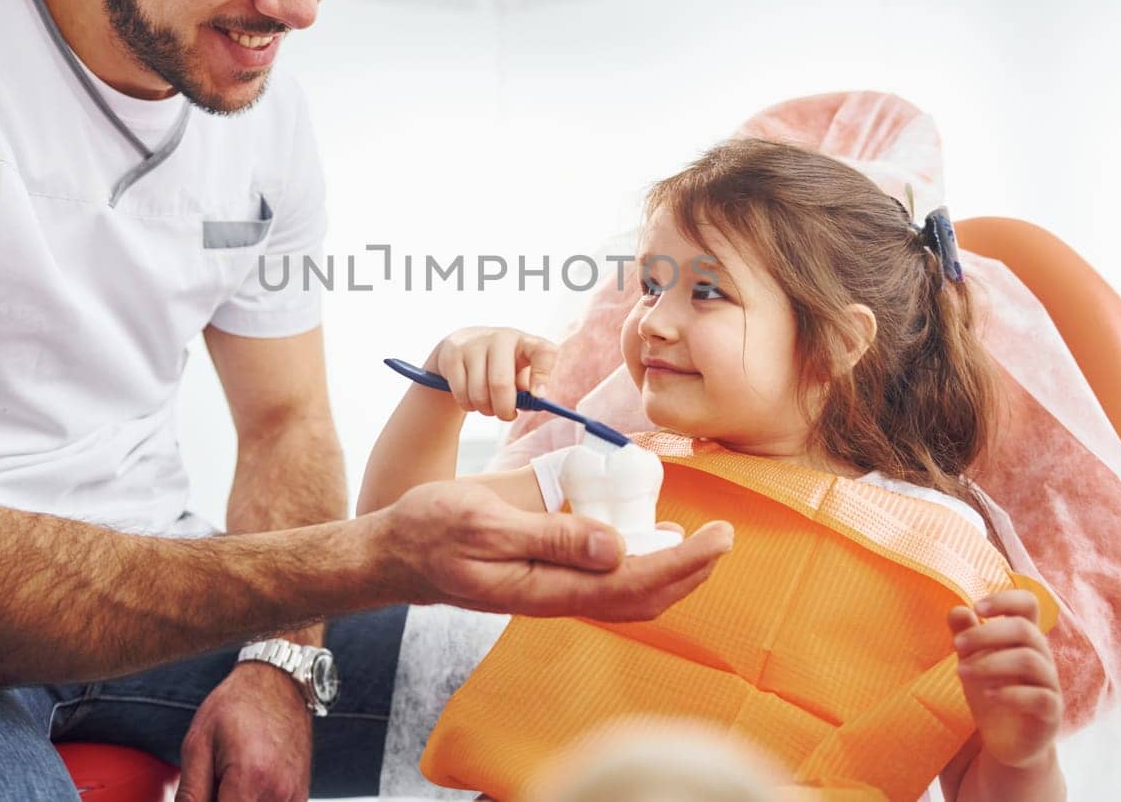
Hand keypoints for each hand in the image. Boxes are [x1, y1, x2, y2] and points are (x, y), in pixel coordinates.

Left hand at [174, 661, 311, 801]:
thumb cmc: (237, 705)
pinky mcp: (300, 796)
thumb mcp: (198, 743)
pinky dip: (255, 800)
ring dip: (236, 801)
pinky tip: (248, 783)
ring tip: (230, 778)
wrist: (279, 682)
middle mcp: (277, 793)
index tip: (203, 793)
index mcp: (249, 779)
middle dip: (220, 801)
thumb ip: (190, 793)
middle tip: (214, 781)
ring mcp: (293, 796)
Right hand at [378, 479, 732, 619]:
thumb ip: (552, 534)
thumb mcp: (487, 521)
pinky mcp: (545, 580)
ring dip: (670, 571)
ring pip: (627, 594)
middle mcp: (557, 596)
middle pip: (642, 598)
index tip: (718, 536)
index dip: (684, 562)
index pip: (634, 582)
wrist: (395, 553)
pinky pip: (605, 582)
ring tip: (701, 541)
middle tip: (725, 535)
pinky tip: (648, 537)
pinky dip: (639, 564)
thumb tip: (617, 545)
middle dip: (691, 570)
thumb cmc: (432, 531)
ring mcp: (552, 591)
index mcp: (547, 586)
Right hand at [425, 327, 558, 419]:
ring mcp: (474, 344)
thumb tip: (531, 405)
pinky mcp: (453, 354)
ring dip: (485, 409)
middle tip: (507, 416)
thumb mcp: (519, 373)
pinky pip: (461, 393)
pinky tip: (472, 400)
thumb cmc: (501, 365)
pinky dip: (468, 405)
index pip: (543, 352)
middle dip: (504, 409)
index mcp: (525, 342)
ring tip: (488, 407)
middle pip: (501, 383)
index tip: (538, 396)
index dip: (542, 375)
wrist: (464, 345)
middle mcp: (501, 338)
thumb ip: (528, 391)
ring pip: (478, 393)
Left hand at [949, 590, 1062, 770]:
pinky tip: (988, 696)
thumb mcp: (972, 662)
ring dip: (990, 663)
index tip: (977, 608)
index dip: (1006, 598)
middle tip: (956, 645)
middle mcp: (1041, 656)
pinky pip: (1039, 697)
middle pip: (1024, 629)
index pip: (1028, 604)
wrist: (1007, 740)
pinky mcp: (1051, 712)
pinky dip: (1011, 693)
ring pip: (1030, 660)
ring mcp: (1049, 684)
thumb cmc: (991, 691)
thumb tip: (957, 609)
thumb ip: (965, 635)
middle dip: (986, 633)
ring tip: (961, 672)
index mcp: (1024, 638)